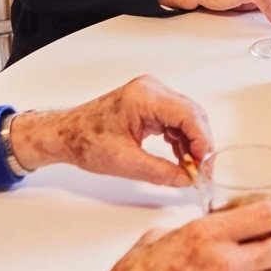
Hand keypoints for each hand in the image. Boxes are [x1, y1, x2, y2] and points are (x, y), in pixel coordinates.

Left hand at [8, 75, 210, 187]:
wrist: (66, 134)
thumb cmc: (85, 141)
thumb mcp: (125, 163)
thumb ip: (161, 172)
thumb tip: (187, 180)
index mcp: (144, 97)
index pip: (188, 115)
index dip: (202, 142)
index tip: (205, 166)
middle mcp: (151, 90)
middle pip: (192, 115)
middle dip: (201, 145)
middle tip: (202, 172)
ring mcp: (151, 96)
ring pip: (187, 119)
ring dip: (192, 144)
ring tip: (192, 170)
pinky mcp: (150, 105)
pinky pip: (175, 121)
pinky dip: (181, 141)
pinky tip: (182, 160)